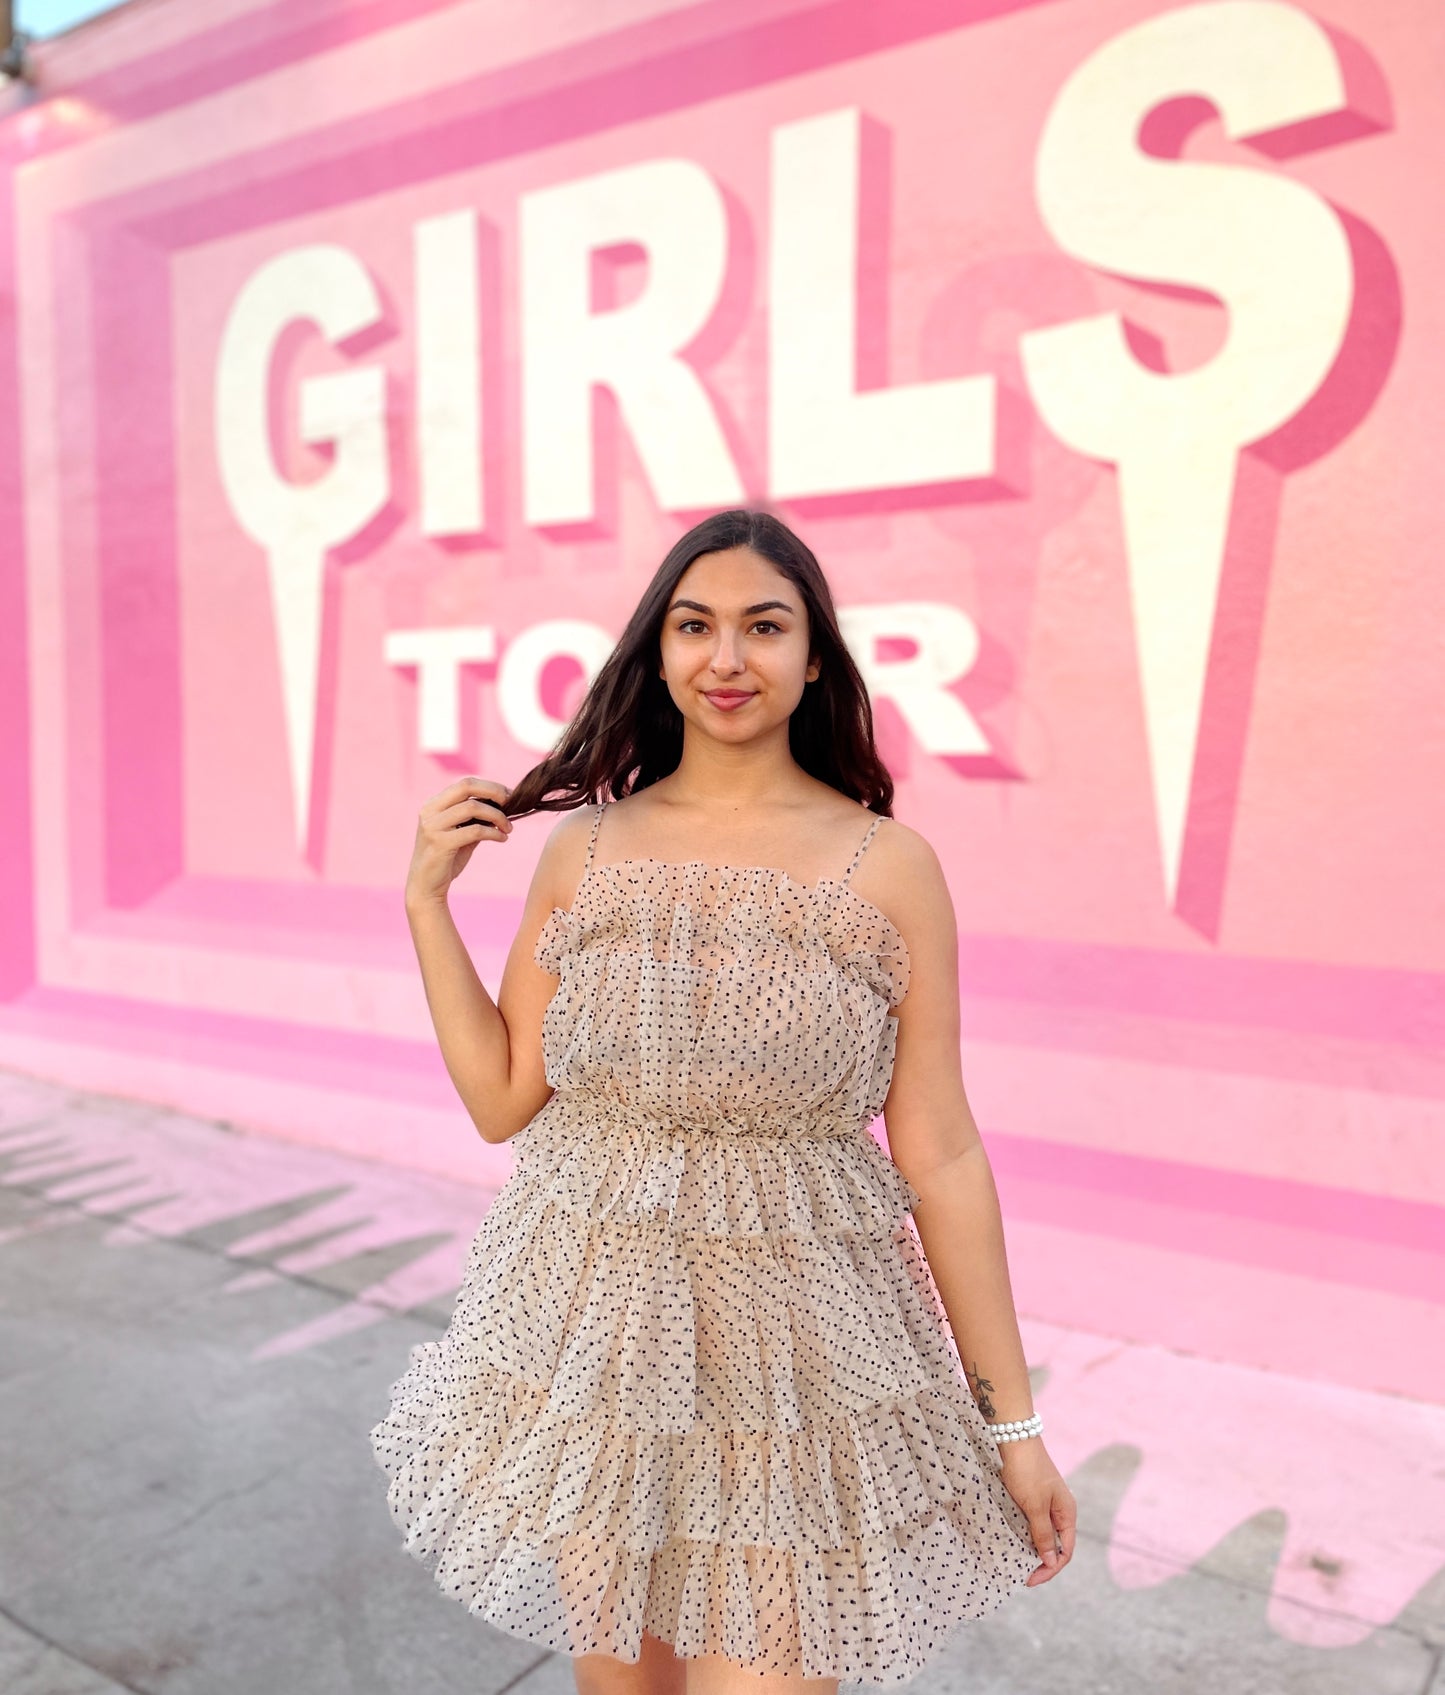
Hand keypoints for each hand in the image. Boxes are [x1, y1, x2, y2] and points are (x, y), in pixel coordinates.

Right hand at [406, 776, 512, 907]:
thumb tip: (503, 804)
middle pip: (466, 786)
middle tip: (512, 803)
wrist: (426, 887)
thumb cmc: (446, 859)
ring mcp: (433, 826)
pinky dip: (494, 833)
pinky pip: (475, 831)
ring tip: (508, 828)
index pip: (464, 783)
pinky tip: (502, 839)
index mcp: (433, 804)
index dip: (490, 786)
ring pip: (473, 807)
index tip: (509, 796)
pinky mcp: (440, 843)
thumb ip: (474, 818)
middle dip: (494, 791)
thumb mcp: (460, 833)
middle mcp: (430, 811)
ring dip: (497, 816)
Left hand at [999, 1439, 1075, 1584]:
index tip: (1031, 1579)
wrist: (1014, 1437)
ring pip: (1043, 1535)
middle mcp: (1060, 1510)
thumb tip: (1051, 1560)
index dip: (1050, 1569)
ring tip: (1018, 1563)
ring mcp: (1046, 1503)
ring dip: (1033, 1550)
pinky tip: (1014, 1542)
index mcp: (1067, 1513)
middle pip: (1056, 1545)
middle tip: (1023, 1576)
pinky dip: (1026, 1536)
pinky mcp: (1032, 1497)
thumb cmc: (1027, 1471)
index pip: (1065, 1551)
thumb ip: (1043, 1534)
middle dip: (1042, 1563)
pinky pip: (1032, 1523)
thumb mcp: (1035, 1506)